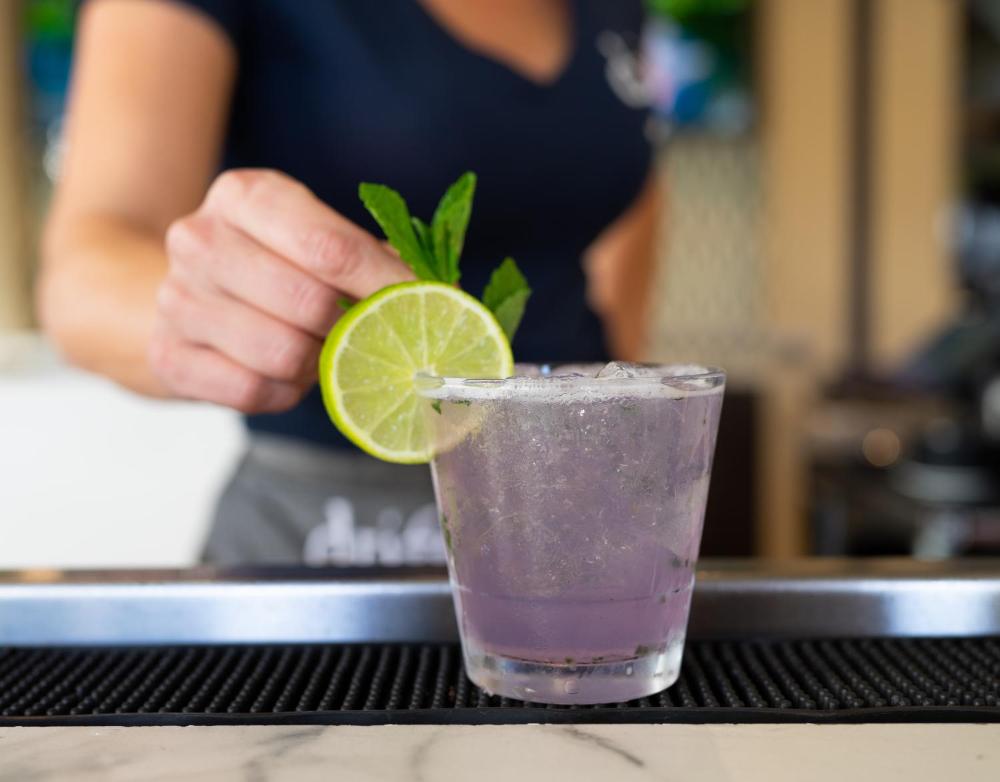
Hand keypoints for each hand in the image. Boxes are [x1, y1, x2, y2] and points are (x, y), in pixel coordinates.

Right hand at [150, 169, 411, 412]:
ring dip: (317, 364)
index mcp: (246, 196)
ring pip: (281, 354)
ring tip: (319, 351)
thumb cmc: (273, 267)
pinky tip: (285, 374)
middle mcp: (201, 239)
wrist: (177, 296)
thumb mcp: (316, 239)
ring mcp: (176, 299)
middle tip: (366, 334)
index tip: (425, 306)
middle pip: (309, 304)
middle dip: (352, 329)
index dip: (387, 285)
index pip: (332, 247)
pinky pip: (251, 392)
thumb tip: (445, 297)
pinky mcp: (168, 355)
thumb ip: (376, 259)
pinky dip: (284, 392)